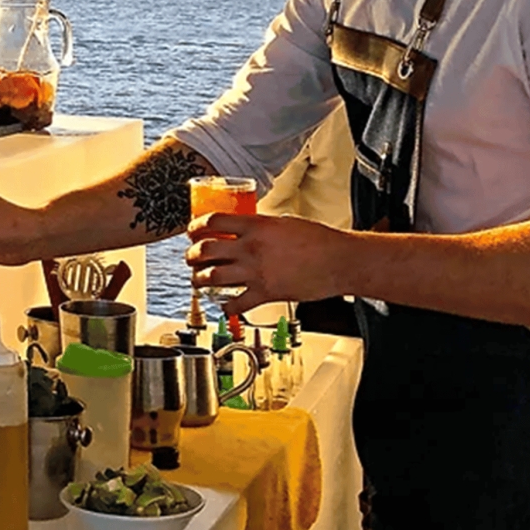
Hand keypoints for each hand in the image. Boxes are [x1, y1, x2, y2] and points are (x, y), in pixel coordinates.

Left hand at [185, 212, 351, 315]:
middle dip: (192, 255)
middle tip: (190, 258)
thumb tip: (245, 229)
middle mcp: (252, 248)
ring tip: (198, 279)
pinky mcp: (266, 294)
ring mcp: (257, 272)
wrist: (339, 260)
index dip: (196, 227)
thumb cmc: (318, 240)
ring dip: (199, 279)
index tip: (192, 231)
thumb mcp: (284, 222)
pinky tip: (224, 305)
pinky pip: (236, 304)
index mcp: (256, 226)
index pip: (213, 222)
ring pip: (213, 277)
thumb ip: (260, 226)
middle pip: (206, 250)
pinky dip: (226, 307)